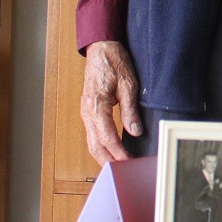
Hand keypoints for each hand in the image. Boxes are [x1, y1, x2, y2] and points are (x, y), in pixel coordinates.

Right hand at [81, 41, 141, 166]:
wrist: (101, 49)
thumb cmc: (113, 63)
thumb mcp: (128, 85)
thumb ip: (130, 110)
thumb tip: (135, 131)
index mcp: (96, 106)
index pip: (107, 137)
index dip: (118, 152)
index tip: (129, 161)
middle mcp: (87, 112)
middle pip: (95, 145)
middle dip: (108, 161)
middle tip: (123, 172)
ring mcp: (86, 112)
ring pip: (92, 142)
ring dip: (103, 156)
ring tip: (118, 167)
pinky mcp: (88, 111)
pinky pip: (93, 134)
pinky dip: (101, 146)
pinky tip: (110, 152)